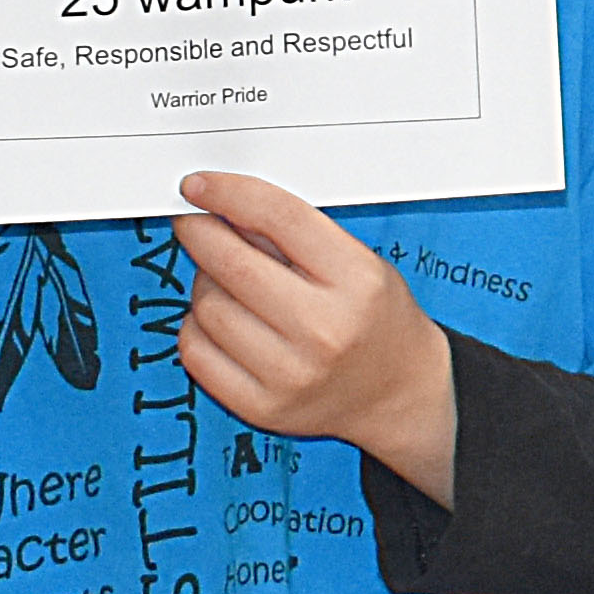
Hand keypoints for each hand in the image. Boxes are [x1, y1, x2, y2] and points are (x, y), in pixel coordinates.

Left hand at [175, 172, 453, 492]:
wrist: (399, 394)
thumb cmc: (374, 320)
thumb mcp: (359, 262)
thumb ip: (296, 233)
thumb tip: (224, 206)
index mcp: (357, 282)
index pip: (279, 217)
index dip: (228, 193)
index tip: (198, 187)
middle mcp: (325, 330)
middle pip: (230, 262)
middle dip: (200, 233)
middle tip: (196, 225)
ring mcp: (291, 373)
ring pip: (206, 306)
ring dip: (205, 285)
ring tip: (230, 286)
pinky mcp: (261, 406)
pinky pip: (195, 351)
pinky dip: (197, 328)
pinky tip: (222, 322)